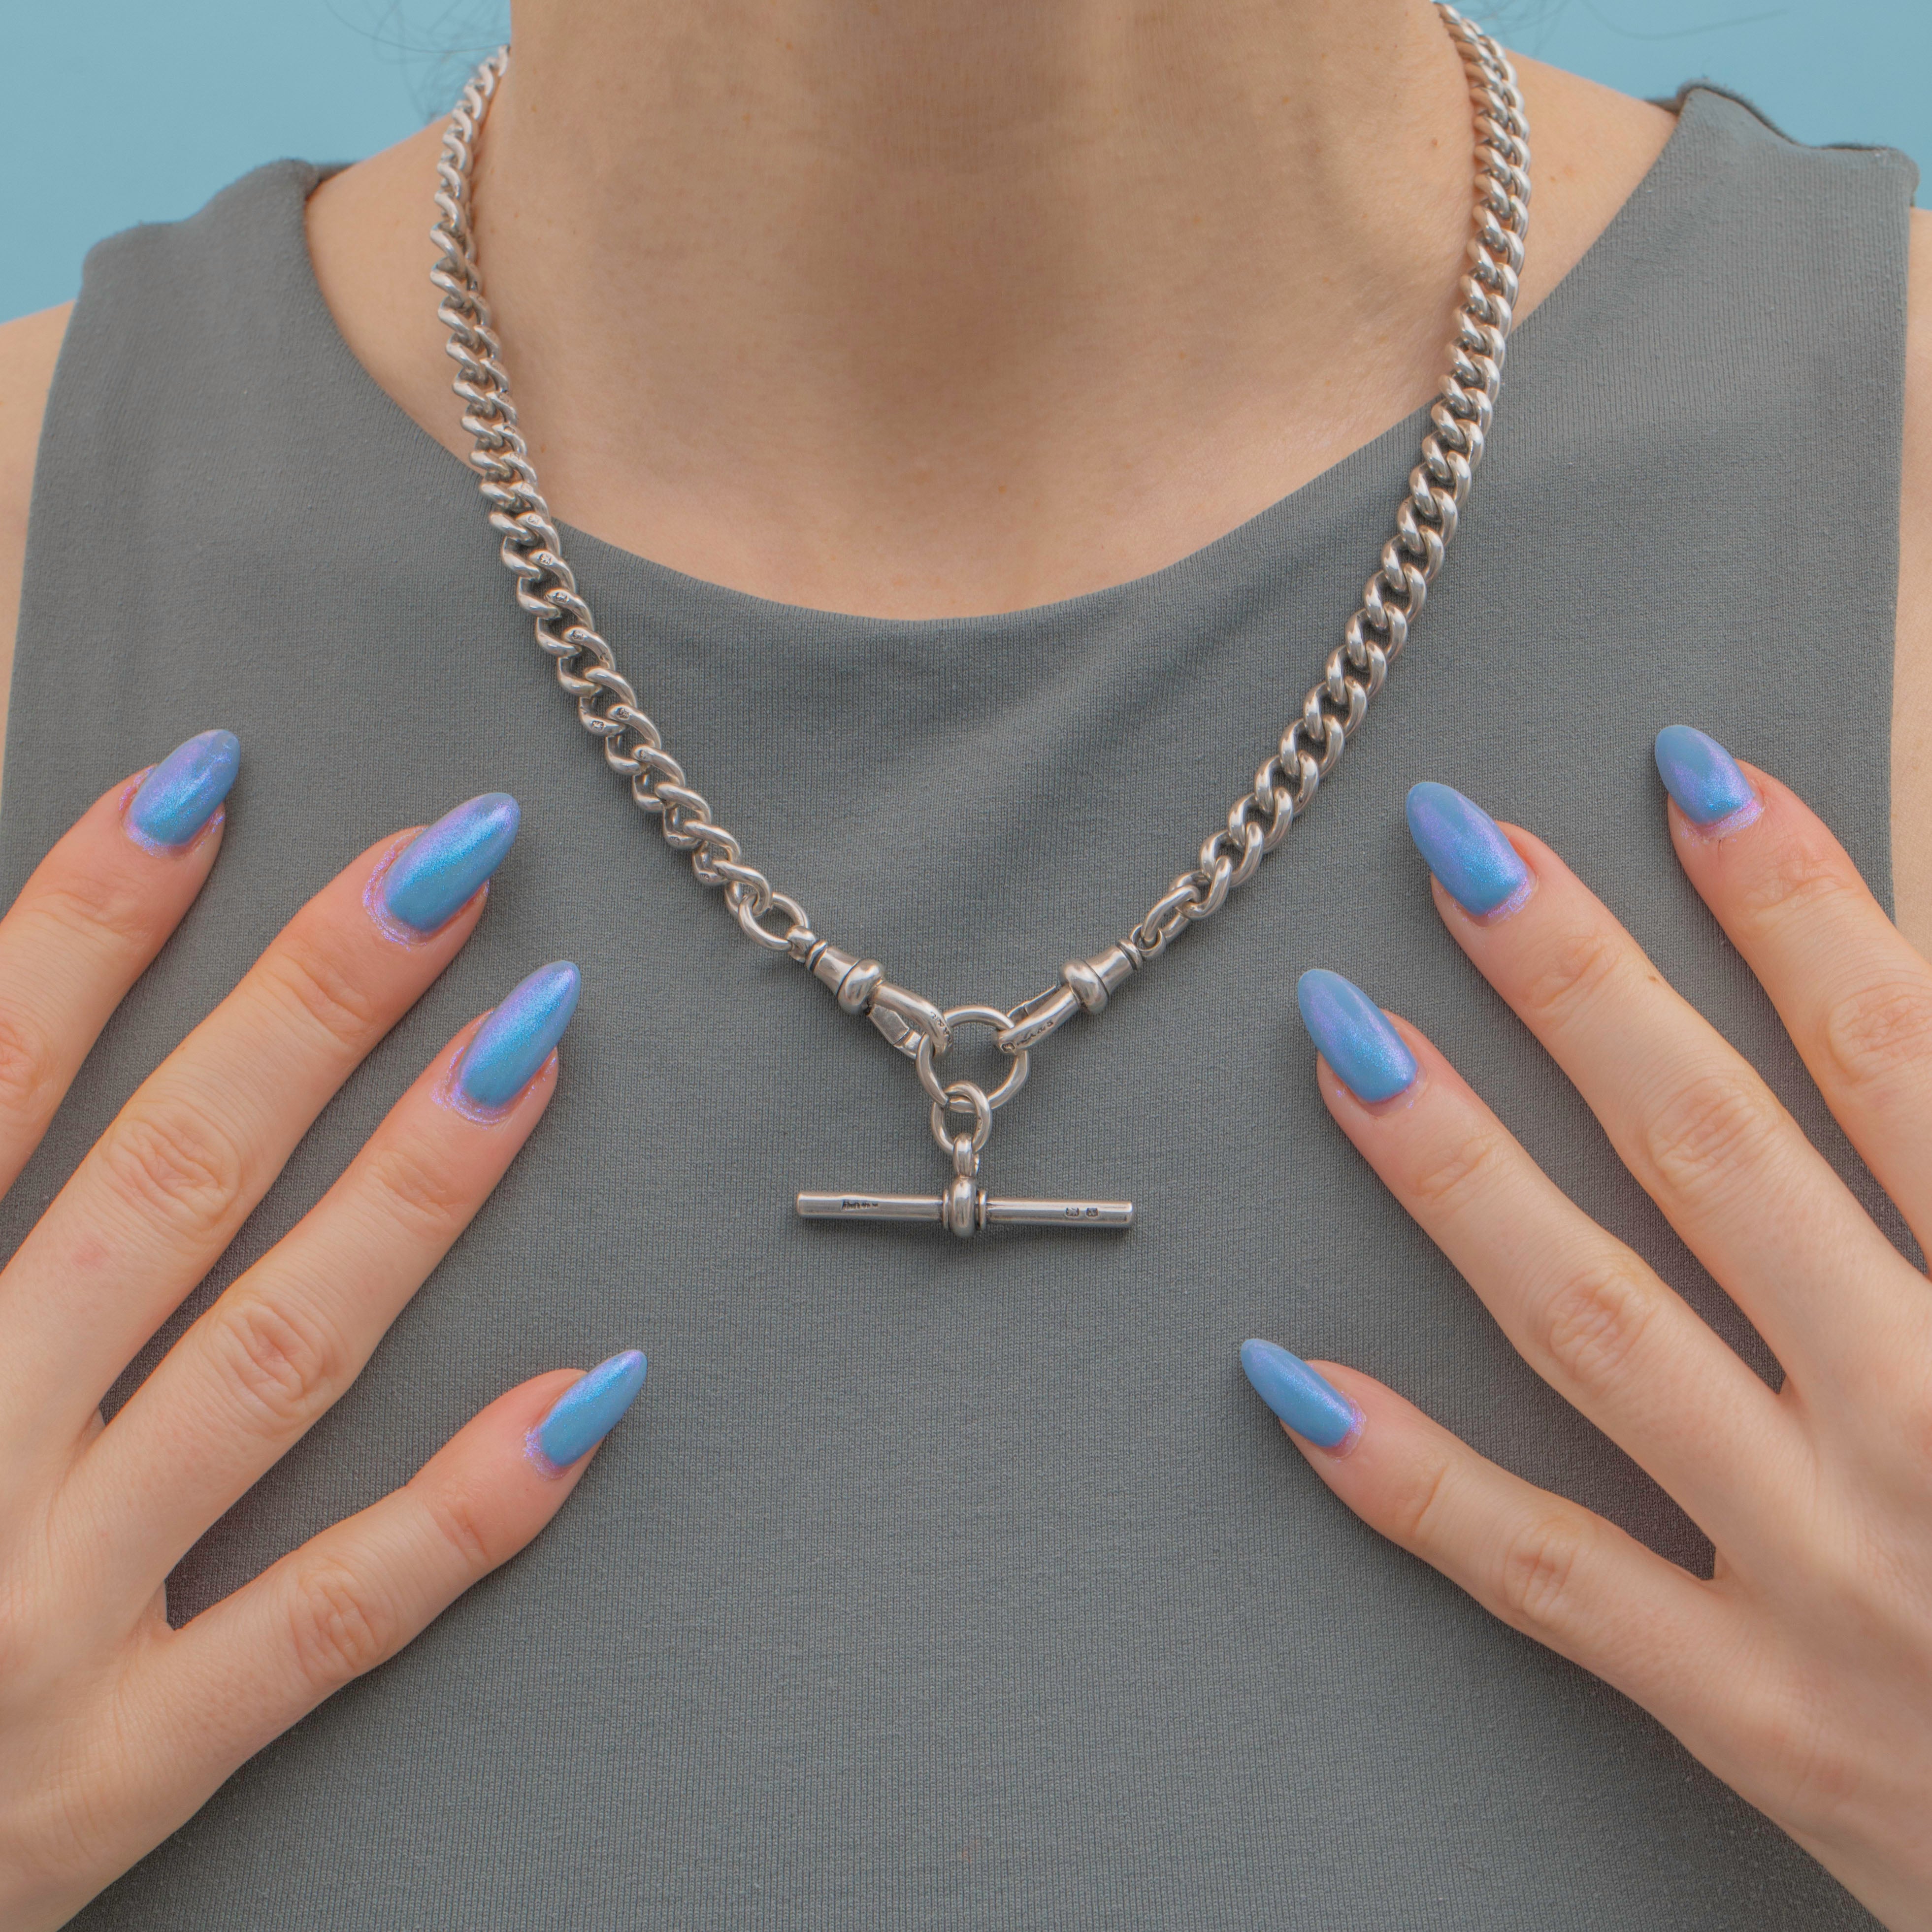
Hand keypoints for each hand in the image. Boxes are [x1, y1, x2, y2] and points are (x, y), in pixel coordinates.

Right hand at [0, 734, 645, 1929]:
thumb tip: (6, 1035)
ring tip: (534, 1037)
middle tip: (452, 857)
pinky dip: (462, 1514)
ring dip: (413, 1191)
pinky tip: (590, 1395)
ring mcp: (45, 1623)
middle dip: (311, 1006)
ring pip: (270, 1359)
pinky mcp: (122, 1768)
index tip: (211, 781)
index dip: (88, 921)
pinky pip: (326, 1622)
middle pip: (165, 1184)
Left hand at [1243, 728, 1931, 1928]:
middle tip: (1458, 851)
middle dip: (1583, 989)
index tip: (1691, 774)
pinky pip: (1549, 1578)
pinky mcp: (1752, 1715)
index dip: (1798, 905)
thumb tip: (1900, 1028)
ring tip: (1348, 1040)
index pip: (1904, 1067)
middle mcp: (1930, 1441)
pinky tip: (1290, 1375)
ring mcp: (1825, 1585)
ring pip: (1601, 1332)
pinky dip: (1413, 1479)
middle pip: (1720, 1162)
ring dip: (1462, 1175)